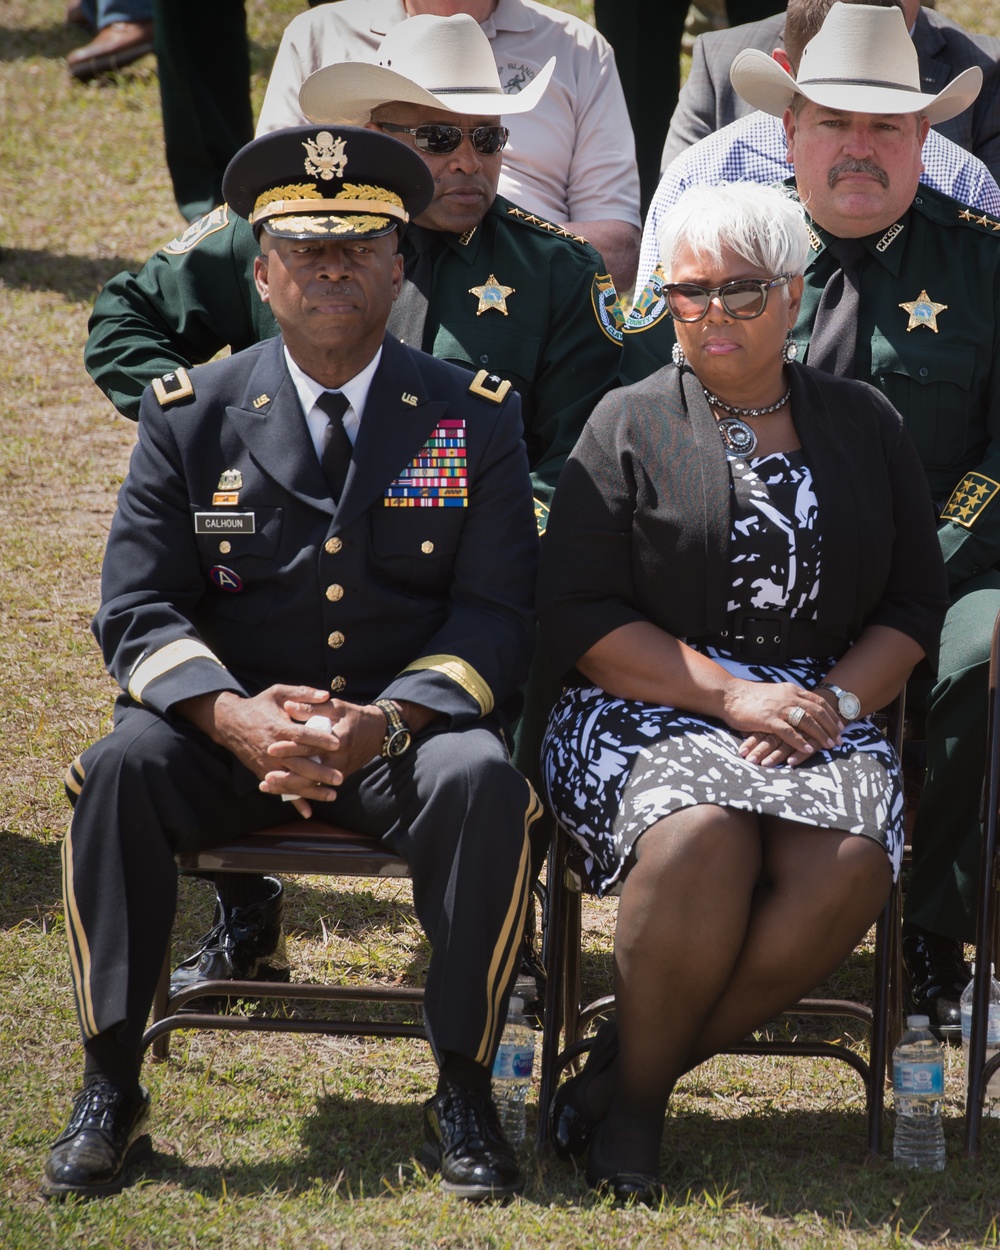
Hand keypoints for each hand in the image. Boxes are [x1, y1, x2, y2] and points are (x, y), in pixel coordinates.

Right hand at [177, 685, 338, 818]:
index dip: (319, 739)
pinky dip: (293, 801)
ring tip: (332, 795)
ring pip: (292, 780)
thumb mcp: (279, 692)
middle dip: (320, 772)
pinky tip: (307, 811)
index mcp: (278, 728)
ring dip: (312, 790)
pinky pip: (281, 789)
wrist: (230, 723)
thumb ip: (303, 693)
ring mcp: (267, 764)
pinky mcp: (263, 773)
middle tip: (340, 777)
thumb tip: (327, 694)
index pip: (302, 735)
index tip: (337, 743)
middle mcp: (272, 749)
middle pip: (299, 763)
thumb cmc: (259, 706)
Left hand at [259, 698, 386, 813]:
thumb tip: (288, 706)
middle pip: (309, 770)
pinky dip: (297, 791)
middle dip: (286, 772)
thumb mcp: (336, 707)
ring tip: (267, 783)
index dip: (290, 748)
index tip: (271, 748)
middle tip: (266, 773)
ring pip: (311, 784)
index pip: (311, 747)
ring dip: (288, 785)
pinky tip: (279, 790)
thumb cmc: (354, 717)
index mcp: (339, 740)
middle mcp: (339, 760)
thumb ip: (312, 707)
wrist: (378, 733)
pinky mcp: (338, 778)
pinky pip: (315, 787)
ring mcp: (340, 772)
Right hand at [721, 680, 842, 764]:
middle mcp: (788, 697)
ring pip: (807, 721)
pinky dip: (801, 742)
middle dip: (831, 727)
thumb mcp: (774, 693)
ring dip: (821, 734)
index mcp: (791, 690)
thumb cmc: (749, 696)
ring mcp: (779, 708)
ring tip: (830, 745)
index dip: (831, 715)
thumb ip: (788, 699)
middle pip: (817, 712)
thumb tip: (801, 708)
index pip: (818, 702)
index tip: (840, 725)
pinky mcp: (768, 720)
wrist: (729, 694)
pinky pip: (789, 732)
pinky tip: (808, 749)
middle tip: (840, 739)